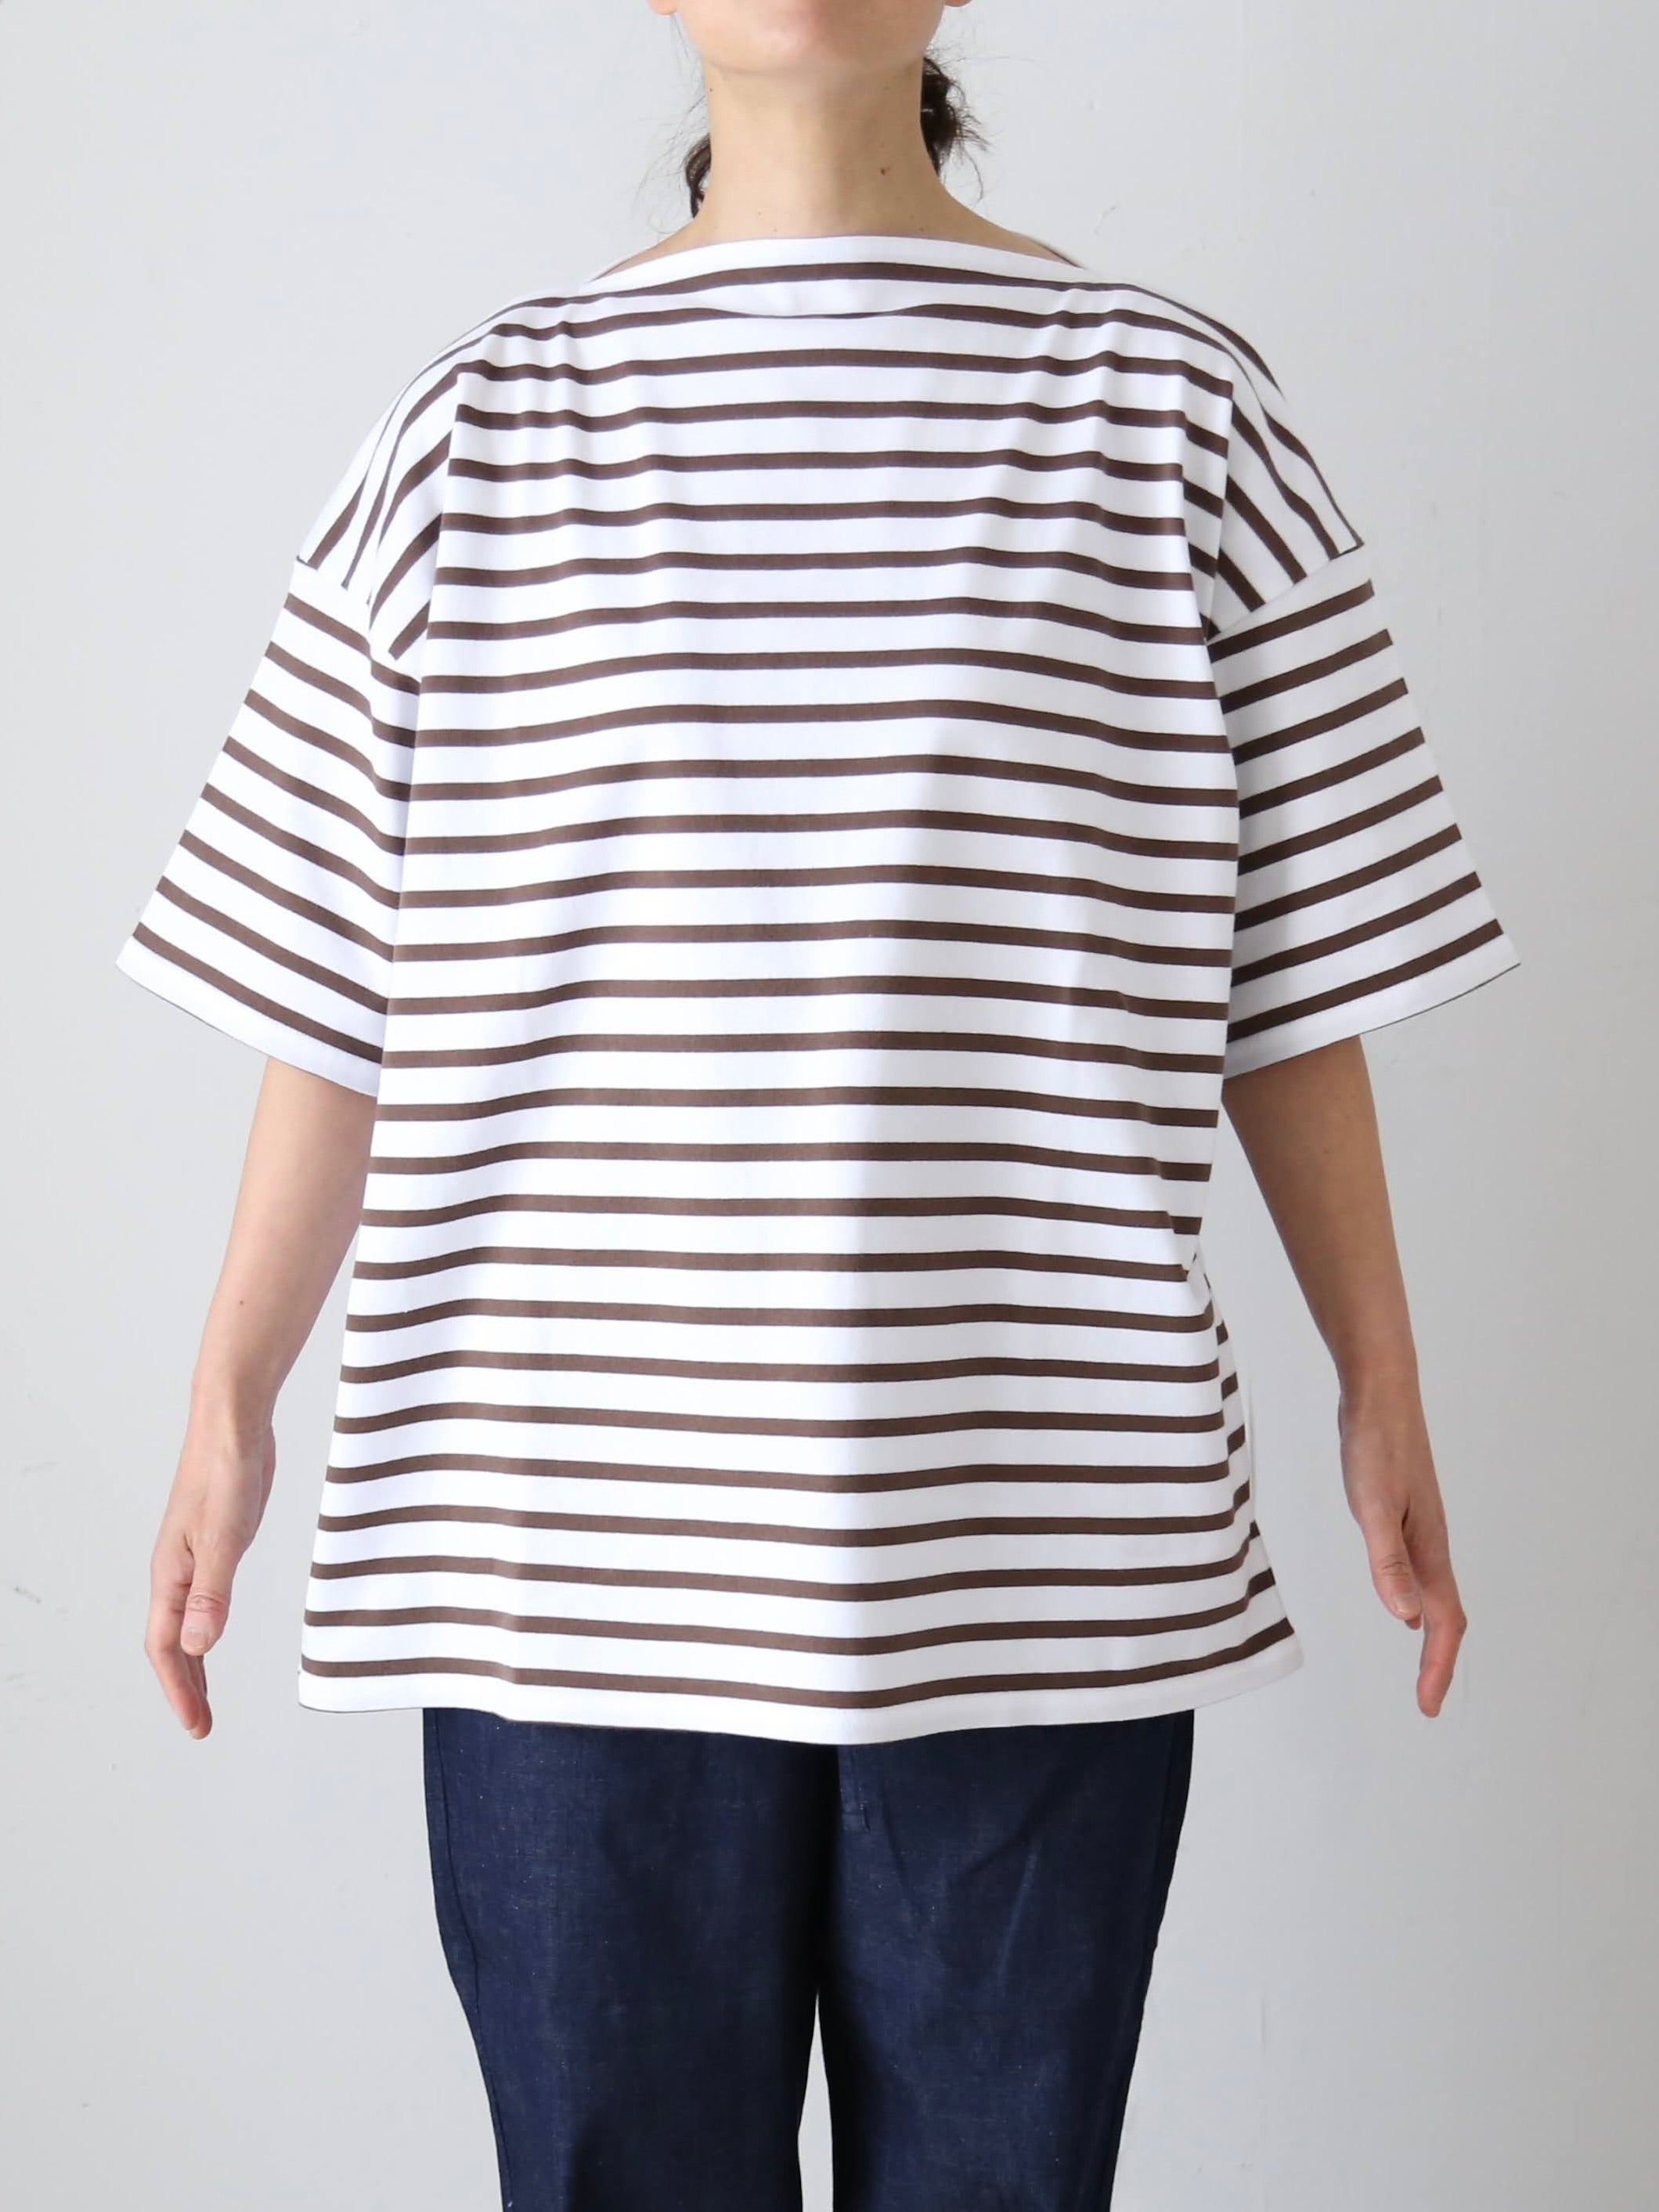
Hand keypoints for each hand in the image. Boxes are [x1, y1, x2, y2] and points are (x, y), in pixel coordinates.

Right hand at [145, 1404, 275, 1737]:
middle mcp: (175, 1571)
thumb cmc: (227, 1473)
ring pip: (184, 1623)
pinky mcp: (213, 1543)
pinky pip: (201, 1600)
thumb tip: (198, 1647)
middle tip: (200, 1725)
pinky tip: (211, 1635)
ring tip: (203, 1696)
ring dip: (191, 1662)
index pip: (165, 1647)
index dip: (179, 1689)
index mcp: (171, 1574)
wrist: (232, 1424)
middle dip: (183, 1687)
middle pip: (170, 1643)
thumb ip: (213, 1592)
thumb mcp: (225, 1536)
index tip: (195, 1725)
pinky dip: (203, 1628)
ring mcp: (192, 1557)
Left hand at [1337, 1384, 1466, 1716]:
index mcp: (1428, 1548)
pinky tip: (1403, 1602)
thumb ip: (1387, 1560)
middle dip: (1439, 1661)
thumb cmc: (1375, 1445)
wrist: (1380, 1393)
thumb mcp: (1372, 1505)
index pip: (1442, 1622)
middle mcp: (1431, 1543)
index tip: (1427, 1707)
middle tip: (1427, 1701)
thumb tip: (1404, 1618)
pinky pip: (1420, 1571)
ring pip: (1435, 1593)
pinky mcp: (1405, 1513)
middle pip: (1445, 1615)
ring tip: (1424, 1664)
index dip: (1436, 1667)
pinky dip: (1418, 1599)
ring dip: (1433, 1632)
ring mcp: (1420, 1528)